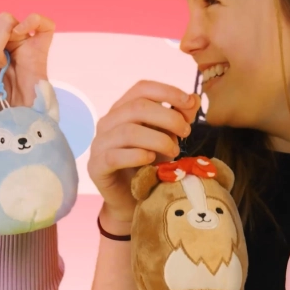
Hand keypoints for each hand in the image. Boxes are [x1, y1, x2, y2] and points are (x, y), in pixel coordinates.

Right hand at [88, 81, 200, 225]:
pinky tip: (152, 161)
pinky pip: (114, 156)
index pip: (142, 88)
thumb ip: (179, 118)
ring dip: (158, 139)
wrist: (132, 201)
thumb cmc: (150, 166)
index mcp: (123, 109)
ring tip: (174, 151)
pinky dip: (137, 156)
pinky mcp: (96, 166)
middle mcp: (108, 122)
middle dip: (168, 117)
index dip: (167, 91)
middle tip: (186, 133)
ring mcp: (99, 144)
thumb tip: (194, 99)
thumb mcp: (168, 138)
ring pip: (128, 131)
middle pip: (137, 107)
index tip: (189, 103)